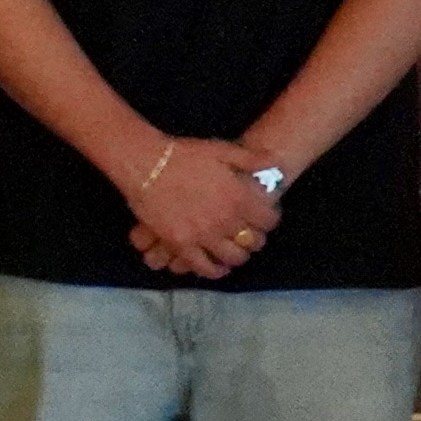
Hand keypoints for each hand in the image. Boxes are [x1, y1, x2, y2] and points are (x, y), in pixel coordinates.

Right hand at [116, 131, 277, 278]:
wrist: (145, 164)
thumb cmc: (184, 155)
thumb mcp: (222, 149)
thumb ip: (250, 159)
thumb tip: (274, 163)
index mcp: (239, 197)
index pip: (268, 220)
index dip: (269, 219)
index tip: (264, 217)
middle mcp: (226, 220)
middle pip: (253, 242)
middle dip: (255, 239)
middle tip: (249, 235)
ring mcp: (204, 235)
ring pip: (232, 257)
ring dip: (237, 256)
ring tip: (233, 251)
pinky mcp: (182, 245)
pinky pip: (204, 267)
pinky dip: (214, 270)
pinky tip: (217, 267)